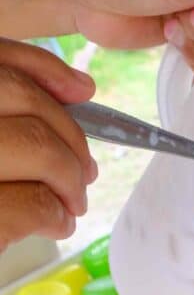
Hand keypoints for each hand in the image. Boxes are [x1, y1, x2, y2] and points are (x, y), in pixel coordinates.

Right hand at [0, 39, 95, 252]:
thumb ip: (9, 111)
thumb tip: (80, 87)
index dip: (41, 68)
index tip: (80, 91)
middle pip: (18, 97)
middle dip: (67, 133)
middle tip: (83, 170)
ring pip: (35, 145)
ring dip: (69, 177)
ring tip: (70, 202)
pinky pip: (32, 204)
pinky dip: (56, 215)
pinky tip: (55, 225)